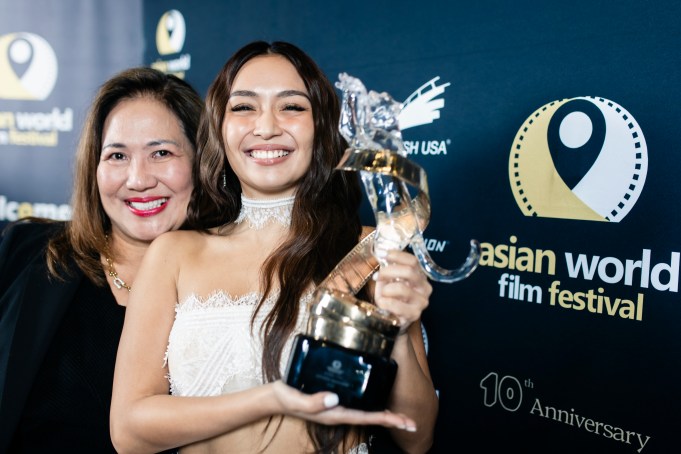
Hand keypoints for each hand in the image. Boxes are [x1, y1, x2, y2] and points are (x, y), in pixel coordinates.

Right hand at [271, 381, 415, 430]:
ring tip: (402, 415)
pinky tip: (377, 395)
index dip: (386, 418)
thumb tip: (335, 399)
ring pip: (366, 411)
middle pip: (371, 417)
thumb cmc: (286, 397)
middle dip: (392, 420)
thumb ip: (313, 402)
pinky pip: (358, 402)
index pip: (366, 417)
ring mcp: (338, 406)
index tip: (404, 421)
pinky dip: (371, 401)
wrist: (276, 397)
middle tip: (413, 423)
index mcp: (334, 413)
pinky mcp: (335, 397)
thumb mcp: (296, 399)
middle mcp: (340, 411)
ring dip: (385, 413)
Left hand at [372, 250, 431, 333]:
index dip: (398, 256)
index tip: (384, 255)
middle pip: (409, 271)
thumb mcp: (389, 281)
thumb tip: (380, 255)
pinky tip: (383, 304)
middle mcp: (424, 287)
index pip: (413, 261)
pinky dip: (384, 302)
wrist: (394, 320)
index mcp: (419, 276)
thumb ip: (387, 270)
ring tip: (382, 295)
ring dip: (386, 290)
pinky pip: (396, 305)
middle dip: (388, 271)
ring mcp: (421, 301)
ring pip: (401, 288)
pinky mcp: (414, 314)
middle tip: (377, 276)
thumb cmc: (391, 298)